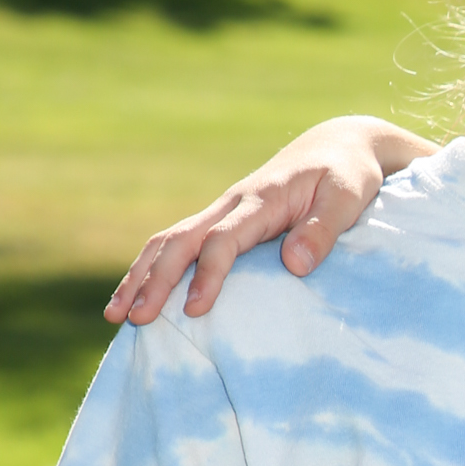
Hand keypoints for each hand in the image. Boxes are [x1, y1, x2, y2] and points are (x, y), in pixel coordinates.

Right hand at [104, 117, 430, 326]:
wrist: (335, 146)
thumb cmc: (347, 175)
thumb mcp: (348, 199)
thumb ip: (324, 231)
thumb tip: (296, 265)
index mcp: (261, 200)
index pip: (224, 239)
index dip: (208, 274)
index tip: (196, 309)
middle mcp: (232, 204)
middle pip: (181, 241)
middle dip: (155, 280)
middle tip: (135, 319)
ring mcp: (223, 211)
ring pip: (170, 241)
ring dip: (141, 276)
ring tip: (116, 314)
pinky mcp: (222, 221)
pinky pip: (179, 243)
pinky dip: (152, 268)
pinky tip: (137, 296)